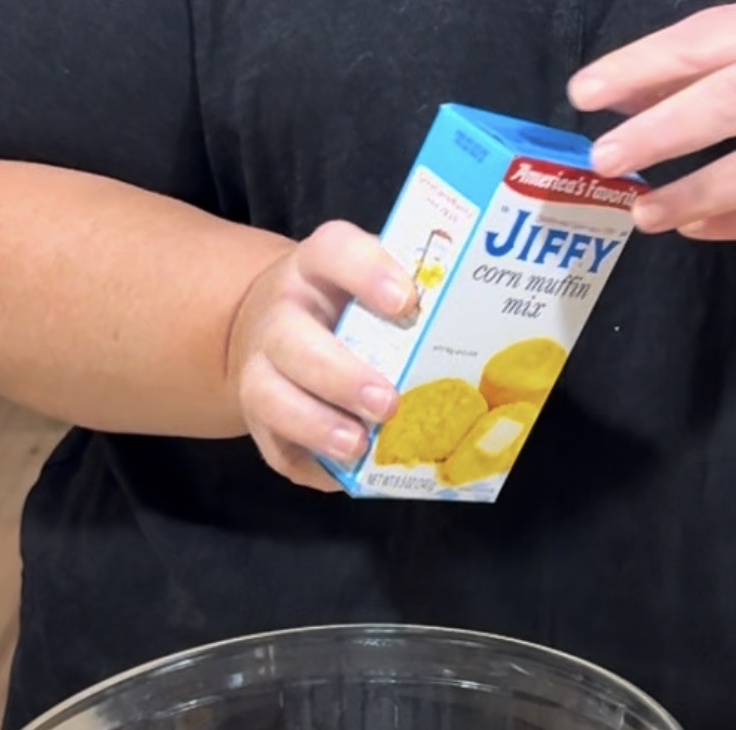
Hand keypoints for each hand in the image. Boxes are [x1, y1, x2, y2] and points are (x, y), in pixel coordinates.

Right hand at [226, 222, 416, 489]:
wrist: (272, 330)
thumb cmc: (344, 311)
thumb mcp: (369, 285)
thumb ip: (409, 299)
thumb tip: (476, 329)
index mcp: (314, 270)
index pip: (334, 252)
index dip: (367, 272)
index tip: (406, 301)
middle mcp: (277, 318)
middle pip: (293, 341)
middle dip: (341, 376)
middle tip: (386, 402)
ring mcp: (259, 371)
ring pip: (270, 397)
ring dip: (316, 425)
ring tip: (359, 444)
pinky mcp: (261, 422)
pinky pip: (279, 448)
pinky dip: (313, 463)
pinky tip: (349, 470)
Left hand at [568, 0, 735, 240]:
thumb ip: (696, 67)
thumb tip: (617, 97)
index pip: (701, 43)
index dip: (639, 67)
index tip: (585, 94)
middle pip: (729, 105)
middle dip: (661, 133)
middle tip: (604, 160)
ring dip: (695, 194)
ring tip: (644, 212)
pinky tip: (695, 228)